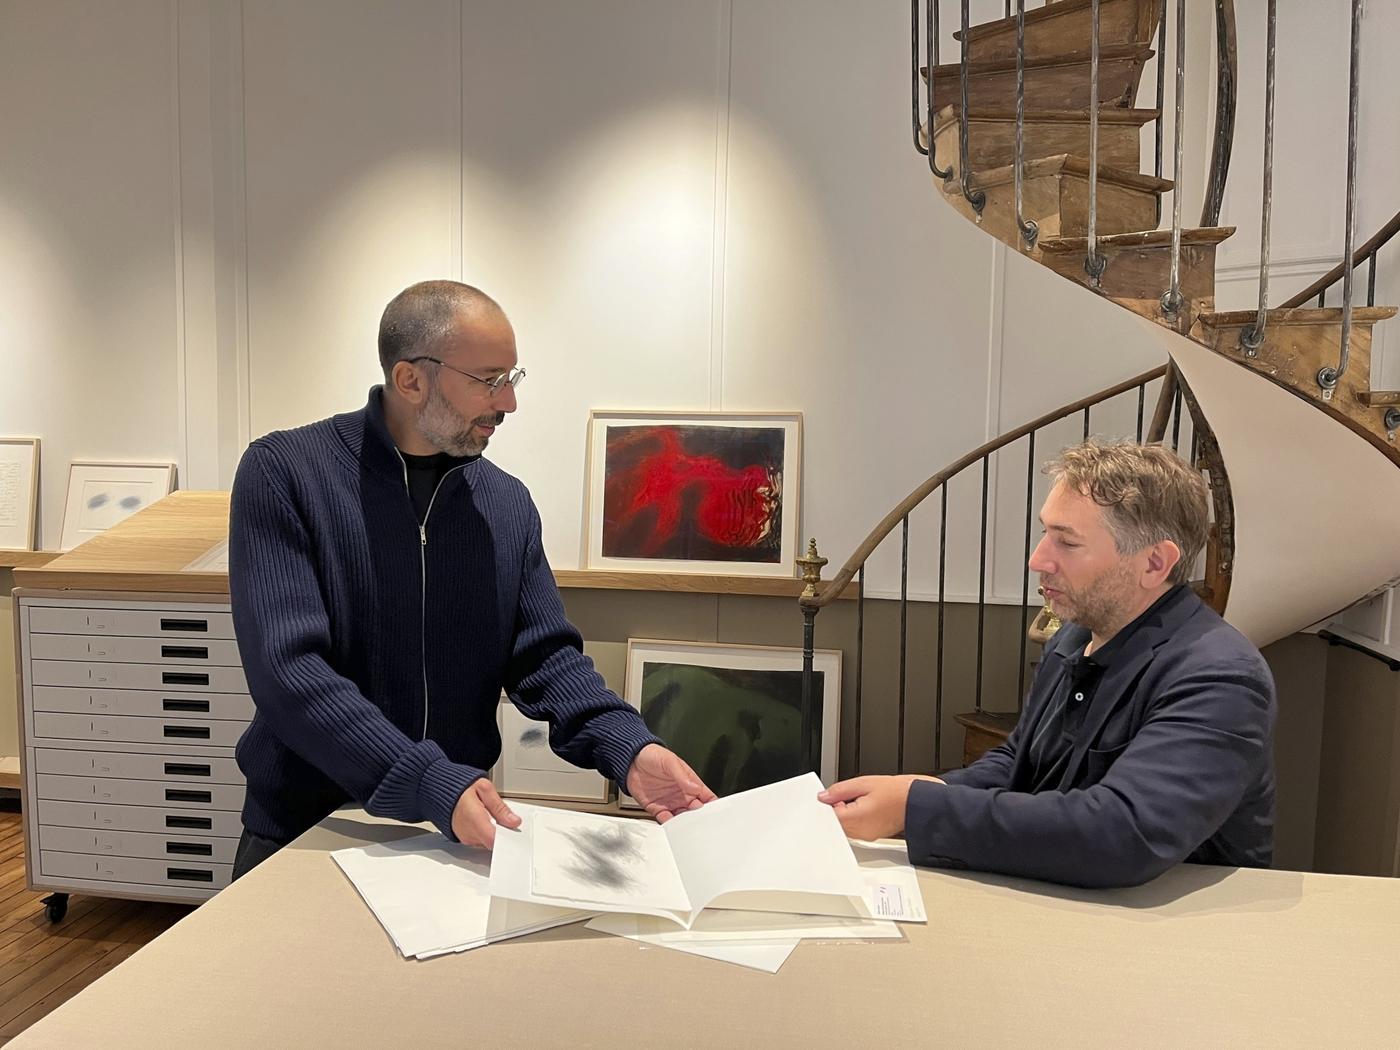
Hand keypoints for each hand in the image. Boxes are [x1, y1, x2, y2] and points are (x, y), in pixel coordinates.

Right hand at [450, 778, 520, 848]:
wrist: (442, 793)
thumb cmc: (461, 789)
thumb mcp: (485, 789)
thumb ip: (500, 807)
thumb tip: (514, 821)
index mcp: (474, 818)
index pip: (494, 840)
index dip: (507, 840)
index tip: (514, 833)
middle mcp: (469, 833)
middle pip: (493, 844)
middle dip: (503, 834)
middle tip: (506, 821)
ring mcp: (467, 838)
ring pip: (488, 844)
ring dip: (494, 833)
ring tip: (493, 818)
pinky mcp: (465, 840)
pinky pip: (481, 842)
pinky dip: (487, 834)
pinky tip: (486, 822)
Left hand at [626, 744, 716, 822]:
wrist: (631, 760)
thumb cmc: (653, 755)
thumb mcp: (670, 761)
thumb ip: (682, 775)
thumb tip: (694, 786)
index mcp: (689, 783)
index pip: (706, 796)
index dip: (713, 806)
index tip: (716, 814)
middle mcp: (682, 795)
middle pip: (696, 811)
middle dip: (699, 819)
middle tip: (701, 824)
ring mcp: (670, 802)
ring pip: (682, 818)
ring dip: (685, 824)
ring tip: (687, 828)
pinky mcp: (657, 808)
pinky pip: (666, 820)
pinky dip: (669, 825)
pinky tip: (671, 825)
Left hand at [817, 774, 943, 840]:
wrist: (919, 802)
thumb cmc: (898, 792)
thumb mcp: (865, 783)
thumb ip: (840, 790)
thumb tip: (823, 796)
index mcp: (857, 818)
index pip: (828, 818)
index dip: (824, 807)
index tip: (825, 797)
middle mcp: (861, 832)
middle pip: (835, 824)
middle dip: (834, 810)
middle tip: (842, 795)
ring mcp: (867, 835)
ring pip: (844, 827)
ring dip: (843, 814)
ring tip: (857, 798)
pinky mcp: (872, 835)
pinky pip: (854, 828)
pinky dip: (853, 818)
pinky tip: (862, 805)